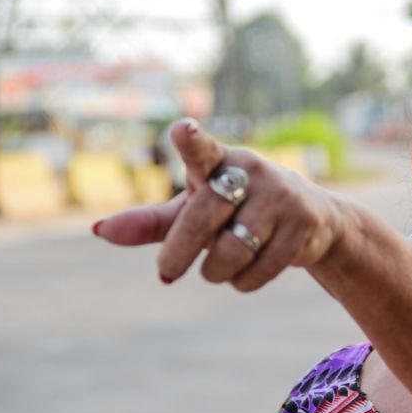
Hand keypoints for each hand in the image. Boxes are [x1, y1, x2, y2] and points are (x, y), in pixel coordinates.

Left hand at [95, 118, 343, 290]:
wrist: (312, 218)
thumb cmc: (238, 208)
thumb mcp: (196, 209)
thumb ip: (152, 221)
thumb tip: (99, 231)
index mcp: (221, 159)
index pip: (202, 150)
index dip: (191, 142)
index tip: (182, 130)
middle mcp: (253, 170)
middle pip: (204, 218)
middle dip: (178, 253)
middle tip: (165, 274)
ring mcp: (282, 196)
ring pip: (232, 252)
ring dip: (216, 273)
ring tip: (219, 269)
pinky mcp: (304, 224)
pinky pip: (259, 270)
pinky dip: (243, 282)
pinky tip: (248, 272)